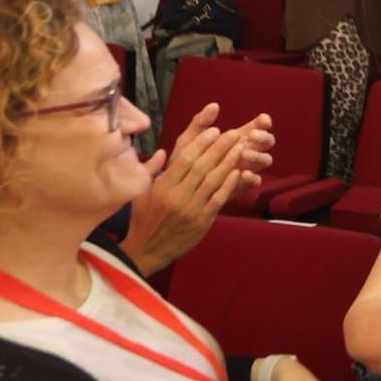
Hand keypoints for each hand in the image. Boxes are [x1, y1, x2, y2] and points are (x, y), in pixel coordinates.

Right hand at [119, 105, 273, 274]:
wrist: (147, 251)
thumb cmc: (143, 219)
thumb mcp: (139, 193)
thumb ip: (150, 170)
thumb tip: (163, 151)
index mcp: (161, 187)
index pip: (184, 160)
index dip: (201, 143)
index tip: (214, 130)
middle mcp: (176, 197)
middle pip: (202, 167)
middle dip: (220, 147)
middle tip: (234, 133)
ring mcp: (191, 210)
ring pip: (213, 181)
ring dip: (229, 162)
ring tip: (241, 147)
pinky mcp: (203, 222)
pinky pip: (219, 199)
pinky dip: (230, 184)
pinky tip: (239, 171)